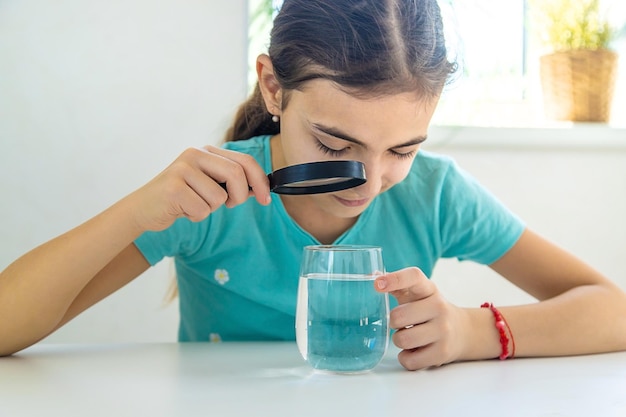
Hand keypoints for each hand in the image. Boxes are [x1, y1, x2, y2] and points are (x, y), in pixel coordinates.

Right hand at [129, 146, 270, 231]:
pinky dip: (196, 217)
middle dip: (239, 196)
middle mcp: (194, 154)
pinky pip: (202, 211)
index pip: (244, 160)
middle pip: (236, 175)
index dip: (260, 180)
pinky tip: (181, 210)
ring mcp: (182, 169)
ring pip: (219, 198)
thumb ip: (230, 180)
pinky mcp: (173, 188)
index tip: (266, 199)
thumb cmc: (181, 198)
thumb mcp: (207, 183)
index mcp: (206, 151)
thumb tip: (260, 187)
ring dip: (210, 209)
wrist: (143, 208)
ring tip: (193, 204)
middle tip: (231, 205)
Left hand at [375, 267, 466, 369]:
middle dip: (393, 322)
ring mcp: (443, 330)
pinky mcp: (443, 352)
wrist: (463, 330)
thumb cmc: (430, 310)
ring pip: (402, 340)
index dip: (394, 279)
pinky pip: (410, 361)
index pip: (413, 277)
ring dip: (399, 341)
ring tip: (409, 336)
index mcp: (429, 288)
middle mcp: (439, 306)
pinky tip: (414, 351)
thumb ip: (397, 285)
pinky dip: (406, 358)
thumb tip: (374, 276)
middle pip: (398, 316)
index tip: (377, 284)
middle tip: (401, 323)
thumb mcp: (418, 294)